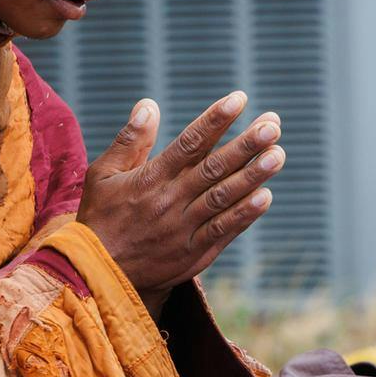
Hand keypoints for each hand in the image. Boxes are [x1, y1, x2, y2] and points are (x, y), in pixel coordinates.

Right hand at [76, 91, 283, 309]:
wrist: (97, 276)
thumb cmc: (101, 218)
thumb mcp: (103, 175)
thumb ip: (130, 140)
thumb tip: (148, 104)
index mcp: (150, 178)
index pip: (189, 143)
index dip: (215, 120)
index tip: (239, 100)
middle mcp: (170, 201)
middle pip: (214, 168)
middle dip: (246, 145)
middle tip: (273, 124)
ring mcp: (184, 228)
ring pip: (223, 198)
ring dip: (253, 176)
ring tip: (277, 154)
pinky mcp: (194, 253)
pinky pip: (223, 230)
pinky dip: (245, 215)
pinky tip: (265, 197)